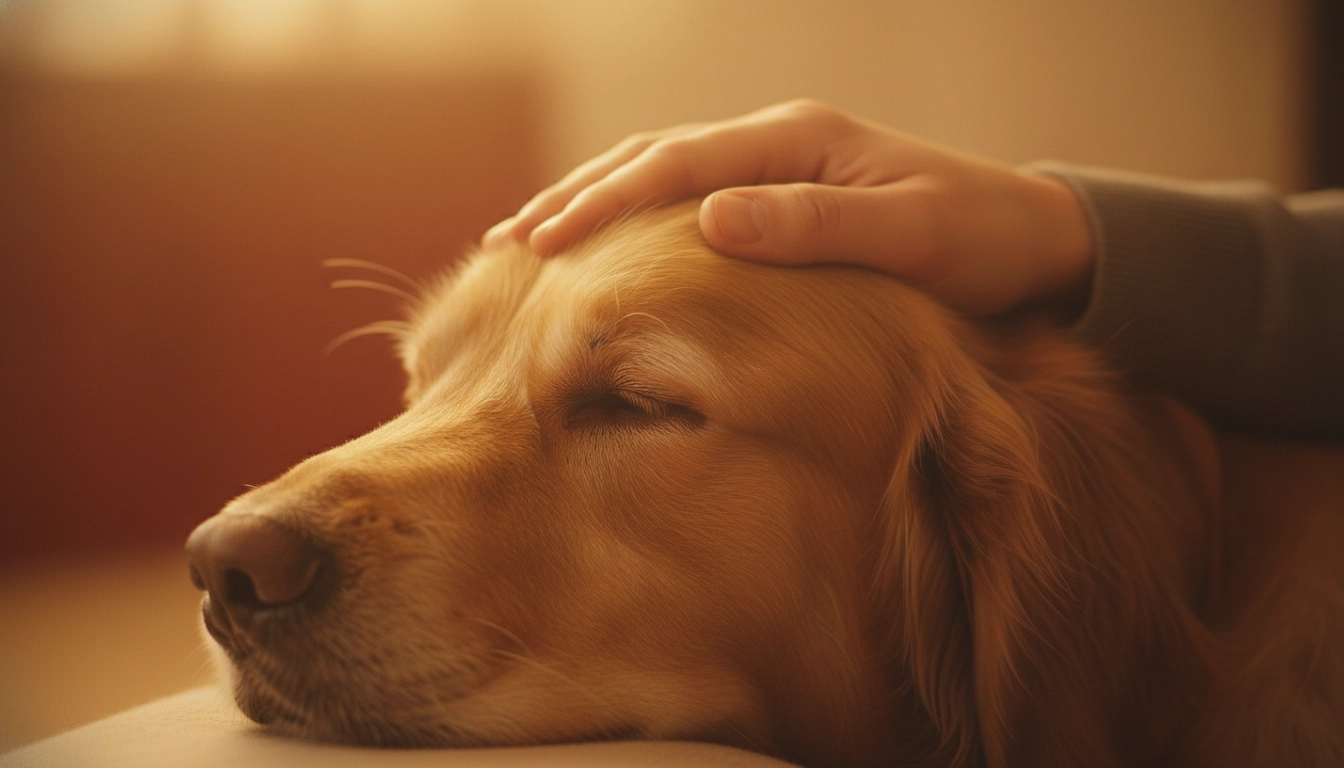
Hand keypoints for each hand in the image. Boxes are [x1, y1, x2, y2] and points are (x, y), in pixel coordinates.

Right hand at [484, 99, 1093, 315]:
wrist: (1036, 243)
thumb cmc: (981, 242)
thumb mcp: (910, 235)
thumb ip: (816, 226)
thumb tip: (711, 221)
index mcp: (798, 140)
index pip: (677, 166)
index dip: (603, 204)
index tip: (540, 245)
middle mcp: (778, 143)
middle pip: (652, 159)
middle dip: (575, 198)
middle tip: (503, 243)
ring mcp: (779, 168)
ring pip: (663, 177)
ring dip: (594, 204)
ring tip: (528, 241)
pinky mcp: (786, 199)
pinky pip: (691, 203)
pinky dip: (638, 223)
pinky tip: (609, 252)